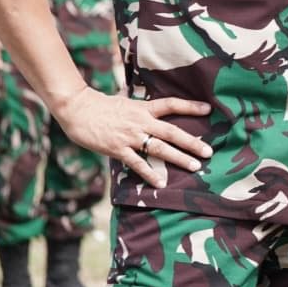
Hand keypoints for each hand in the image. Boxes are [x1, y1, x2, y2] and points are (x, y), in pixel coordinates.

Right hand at [53, 86, 212, 188]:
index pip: (172, 104)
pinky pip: (137, 163)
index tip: (209, 110)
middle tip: (209, 152)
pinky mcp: (118, 149)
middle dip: (192, 143)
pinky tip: (161, 183)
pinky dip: (149, 174)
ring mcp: (130, 137)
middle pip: (172, 132)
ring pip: (160, 149)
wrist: (78, 109)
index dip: (190, 107)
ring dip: (179, 158)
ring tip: (195, 166)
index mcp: (144, 108)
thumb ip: (140, 108)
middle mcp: (141, 122)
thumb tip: (149, 109)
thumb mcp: (126, 102)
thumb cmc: (101, 106)